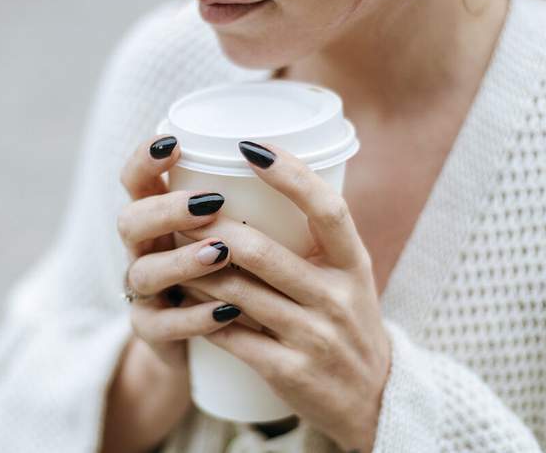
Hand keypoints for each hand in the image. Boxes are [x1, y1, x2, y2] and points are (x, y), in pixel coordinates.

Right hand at [103, 134, 241, 452]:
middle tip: (211, 203)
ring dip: (182, 260)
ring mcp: (145, 293)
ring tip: (222, 252)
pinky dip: (195, 317)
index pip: (137, 179)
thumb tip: (291, 156)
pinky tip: (227, 310)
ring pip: (143, 273)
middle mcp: (145, 249)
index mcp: (161, 217)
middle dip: (166, 209)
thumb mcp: (238, 233)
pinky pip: (163, 325)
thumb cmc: (235, 274)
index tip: (174, 142)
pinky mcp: (154, 332)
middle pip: (130, 221)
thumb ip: (249, 202)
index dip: (145, 159)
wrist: (218, 347)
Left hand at [179, 141, 391, 452]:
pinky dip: (199, 312)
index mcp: (355, 265)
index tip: (250, 147)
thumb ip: (316, 241)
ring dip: (194, 267)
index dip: (290, 174)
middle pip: (259, 250)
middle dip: (210, 227)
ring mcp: (313, 337)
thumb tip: (258, 188)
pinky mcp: (287, 370)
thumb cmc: (350, 325)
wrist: (374, 399)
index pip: (327, 208)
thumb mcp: (351, 279)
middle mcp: (337, 298)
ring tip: (172, 248)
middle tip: (181, 210)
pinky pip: (229, 333)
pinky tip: (180, 297)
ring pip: (234, 290)